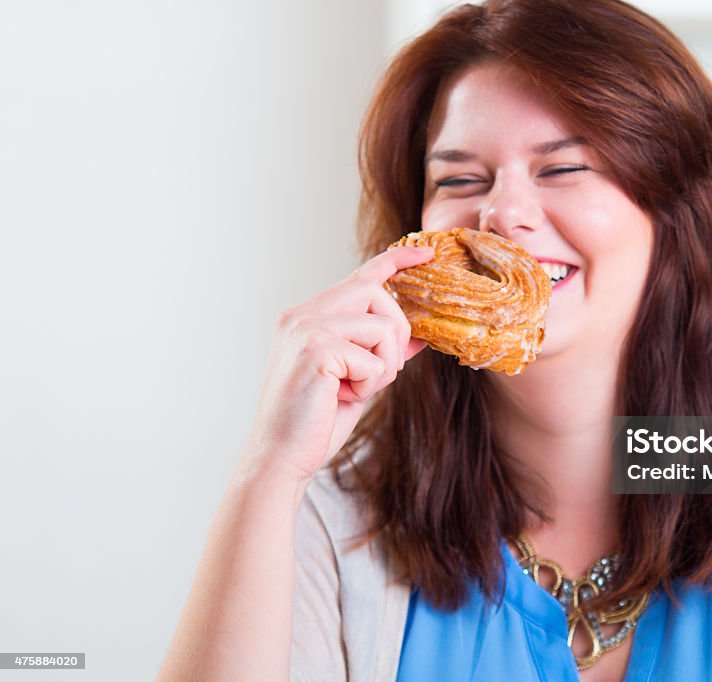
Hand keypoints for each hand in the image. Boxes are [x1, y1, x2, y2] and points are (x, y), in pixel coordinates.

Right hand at [241, 245, 433, 481]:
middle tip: (382, 370)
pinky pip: (372, 359)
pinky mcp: (314, 350)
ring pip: (381, 326)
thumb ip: (381, 350)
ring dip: (383, 366)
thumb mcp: (357, 378)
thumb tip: (419, 335)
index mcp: (308, 316)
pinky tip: (340, 398)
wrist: (281, 458)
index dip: (396, 261)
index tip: (426, 254)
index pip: (359, 277)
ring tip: (354, 389)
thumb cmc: (316, 420)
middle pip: (375, 293)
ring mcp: (305, 328)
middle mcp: (303, 314)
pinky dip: (368, 385)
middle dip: (396, 331)